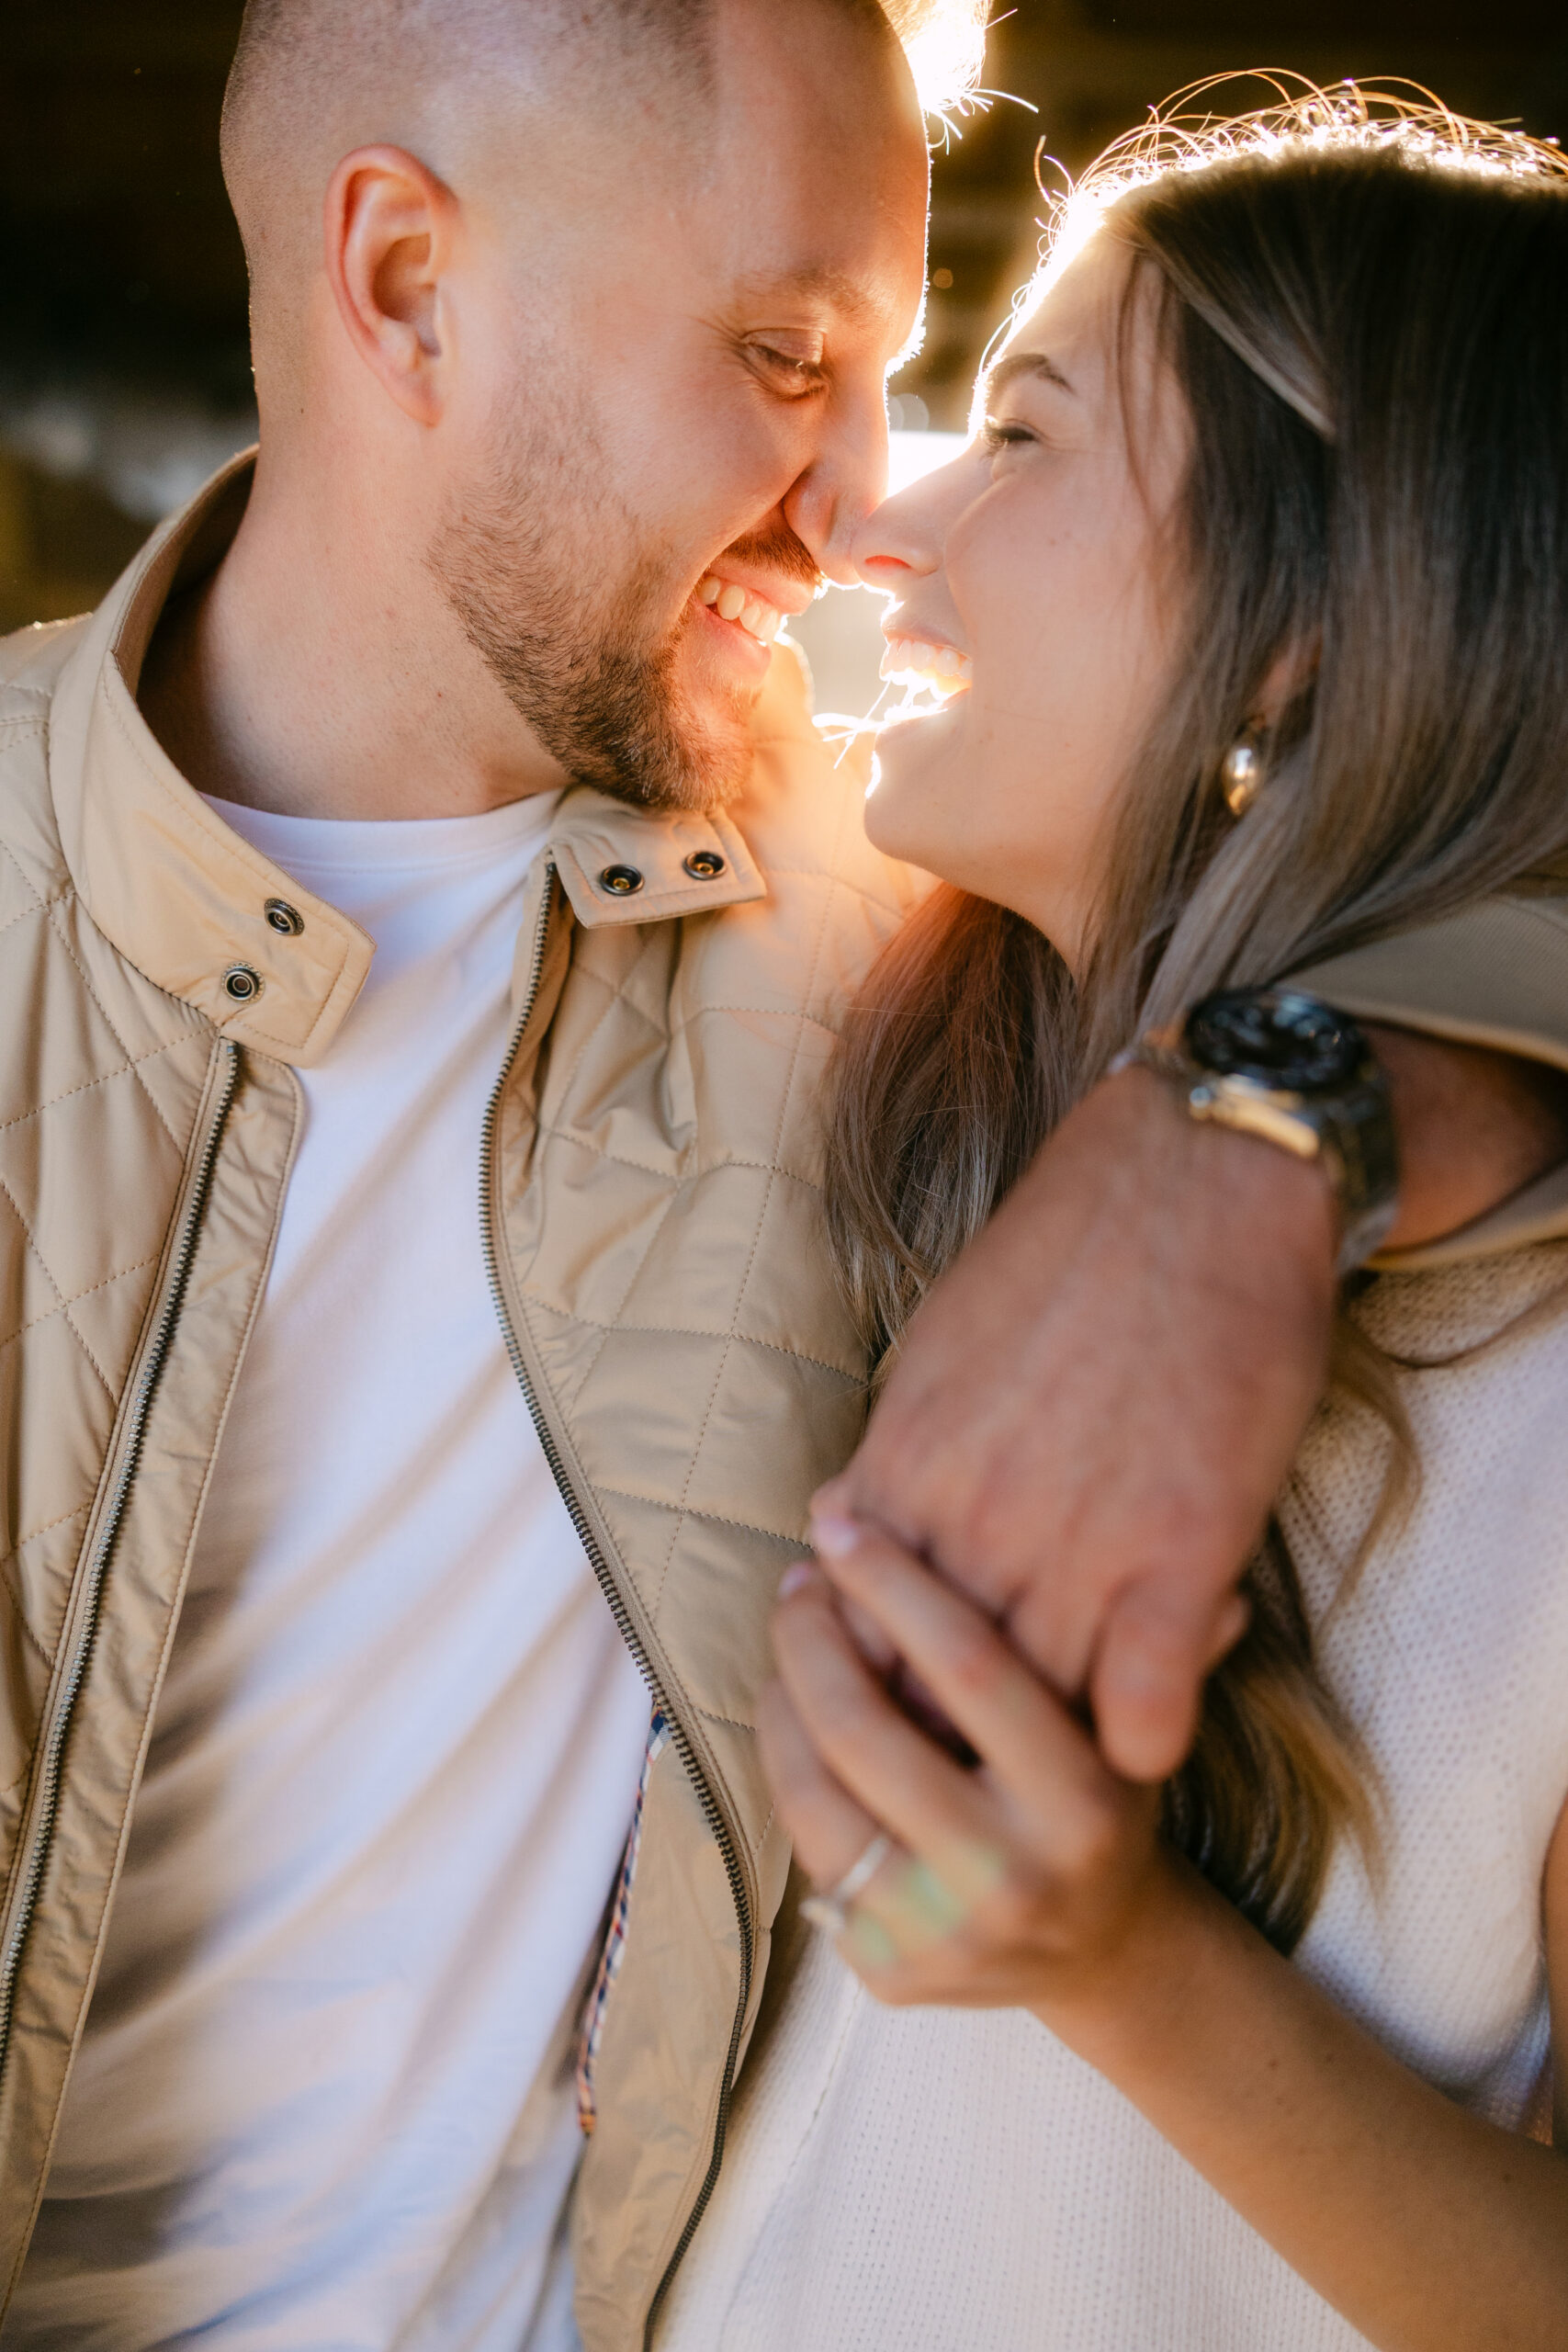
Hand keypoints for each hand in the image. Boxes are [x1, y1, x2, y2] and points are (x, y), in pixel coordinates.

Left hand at [762, 1518, 1180, 2008]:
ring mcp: (942, 1937)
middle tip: (798, 1582)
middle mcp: (1012, 1880)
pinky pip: (808, 1854)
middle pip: (867, 1734)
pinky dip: (786, 1770)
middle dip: (813, 1640)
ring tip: (790, 1640)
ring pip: (816, 1797)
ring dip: (784, 1700)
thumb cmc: (1103, 1804)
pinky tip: (790, 1715)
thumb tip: (1182, 1561)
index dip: (896, 1586)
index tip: (844, 1527)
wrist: (1098, 1953)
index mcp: (1082, 1809)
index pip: (972, 1670)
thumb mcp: (1131, 1729)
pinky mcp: (888, 1973)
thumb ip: (1143, 1644)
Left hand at [818, 1065, 1335, 1782]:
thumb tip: (843, 1516)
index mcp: (905, 1467)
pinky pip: (1144, 1710)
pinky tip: (1144, 1734)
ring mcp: (1077, 1544)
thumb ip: (891, 1451)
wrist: (1190, 1175)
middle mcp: (974, 1520)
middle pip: (926, 1690)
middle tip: (958, 1773)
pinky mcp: (1183, 1551)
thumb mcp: (935, 1348)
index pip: (851, 1629)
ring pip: (1028, 1715)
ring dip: (1037, 1756)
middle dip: (937, 1743)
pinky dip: (1140, 1738)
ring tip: (1045, 1778)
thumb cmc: (1064, 1251)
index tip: (885, 1707)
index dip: (864, 1684)